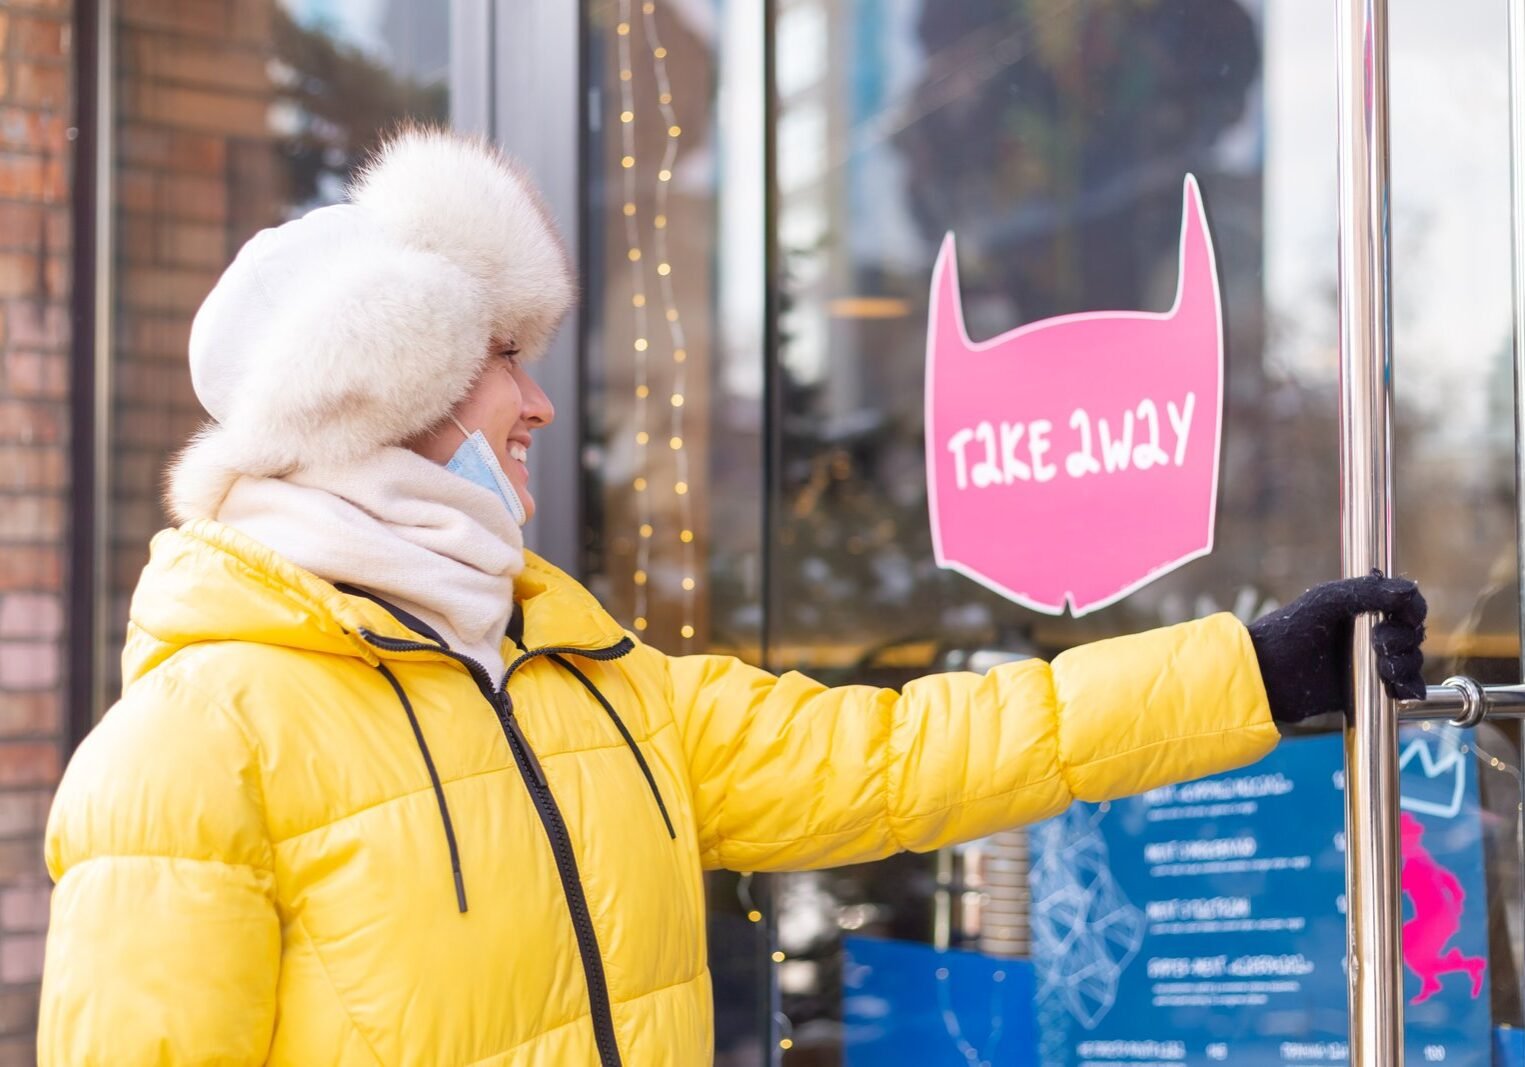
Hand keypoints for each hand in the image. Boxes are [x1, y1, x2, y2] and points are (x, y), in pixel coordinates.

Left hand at [1247, 572, 1426, 725]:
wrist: (1267, 676)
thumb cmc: (1289, 631)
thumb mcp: (1327, 602)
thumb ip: (1368, 592)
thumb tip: (1410, 591)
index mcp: (1361, 606)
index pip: (1405, 604)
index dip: (1413, 609)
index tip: (1408, 617)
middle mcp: (1369, 632)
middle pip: (1412, 632)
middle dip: (1404, 639)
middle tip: (1379, 643)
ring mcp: (1369, 660)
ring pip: (1410, 660)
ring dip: (1407, 663)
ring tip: (1384, 668)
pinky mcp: (1367, 687)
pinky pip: (1401, 688)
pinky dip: (1409, 688)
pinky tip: (1398, 689)